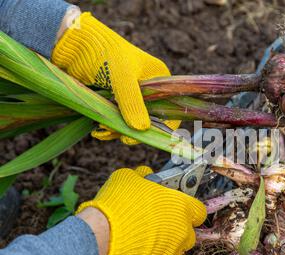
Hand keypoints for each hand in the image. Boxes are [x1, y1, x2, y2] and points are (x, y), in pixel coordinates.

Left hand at [52, 12, 174, 131]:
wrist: (73, 45)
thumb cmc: (104, 54)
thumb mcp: (122, 78)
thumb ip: (133, 103)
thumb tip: (142, 130)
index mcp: (158, 79)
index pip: (169, 109)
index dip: (160, 127)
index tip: (142, 136)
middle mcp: (147, 89)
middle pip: (148, 120)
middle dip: (133, 130)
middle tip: (119, 134)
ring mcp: (129, 96)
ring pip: (130, 123)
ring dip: (117, 130)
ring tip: (102, 128)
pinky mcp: (112, 101)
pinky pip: (115, 121)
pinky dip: (108, 128)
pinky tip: (97, 130)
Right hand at [76, 166, 205, 254]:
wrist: (101, 234)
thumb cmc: (118, 203)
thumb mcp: (129, 177)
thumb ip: (143, 176)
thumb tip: (145, 174)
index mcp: (181, 207)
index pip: (199, 211)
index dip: (188, 209)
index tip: (178, 208)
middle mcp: (181, 232)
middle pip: (189, 234)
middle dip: (177, 231)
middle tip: (159, 225)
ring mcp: (170, 254)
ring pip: (176, 254)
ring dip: (166, 250)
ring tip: (149, 243)